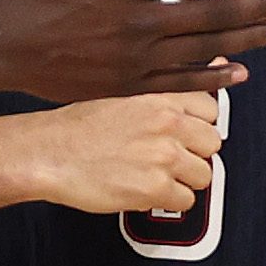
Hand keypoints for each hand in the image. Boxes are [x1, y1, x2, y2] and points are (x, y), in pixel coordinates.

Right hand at [27, 92, 224, 213]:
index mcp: (161, 98)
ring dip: (183, 179)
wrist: (48, 153)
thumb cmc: (76, 127)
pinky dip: (168, 200)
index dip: (196, 124)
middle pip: (212, 143)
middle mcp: (167, 125)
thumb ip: (169, 89)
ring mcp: (164, 157)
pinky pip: (186, 201)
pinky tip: (145, 189)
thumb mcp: (124, 93)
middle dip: (193, 153)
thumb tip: (217, 65)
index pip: (211, 109)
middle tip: (167, 156)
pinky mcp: (155, 189)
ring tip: (154, 174)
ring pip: (204, 175)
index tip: (186, 131)